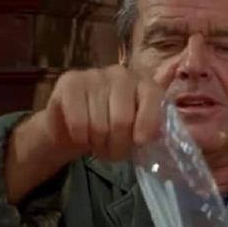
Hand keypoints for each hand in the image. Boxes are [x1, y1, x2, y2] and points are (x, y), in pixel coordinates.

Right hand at [40, 62, 176, 161]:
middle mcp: (120, 74)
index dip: (147, 124)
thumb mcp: (136, 131)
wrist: (73, 128)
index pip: (152, 97)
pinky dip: (81, 137)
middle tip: (114, 152)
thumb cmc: (111, 130)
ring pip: (99, 124)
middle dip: (118, 144)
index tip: (139, 142)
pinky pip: (78, 122)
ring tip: (98, 145)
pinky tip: (81, 136)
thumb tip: (158, 135)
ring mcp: (93, 75)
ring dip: (98, 144)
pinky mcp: (69, 82)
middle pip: (122, 119)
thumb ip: (151, 129)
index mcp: (143, 82)